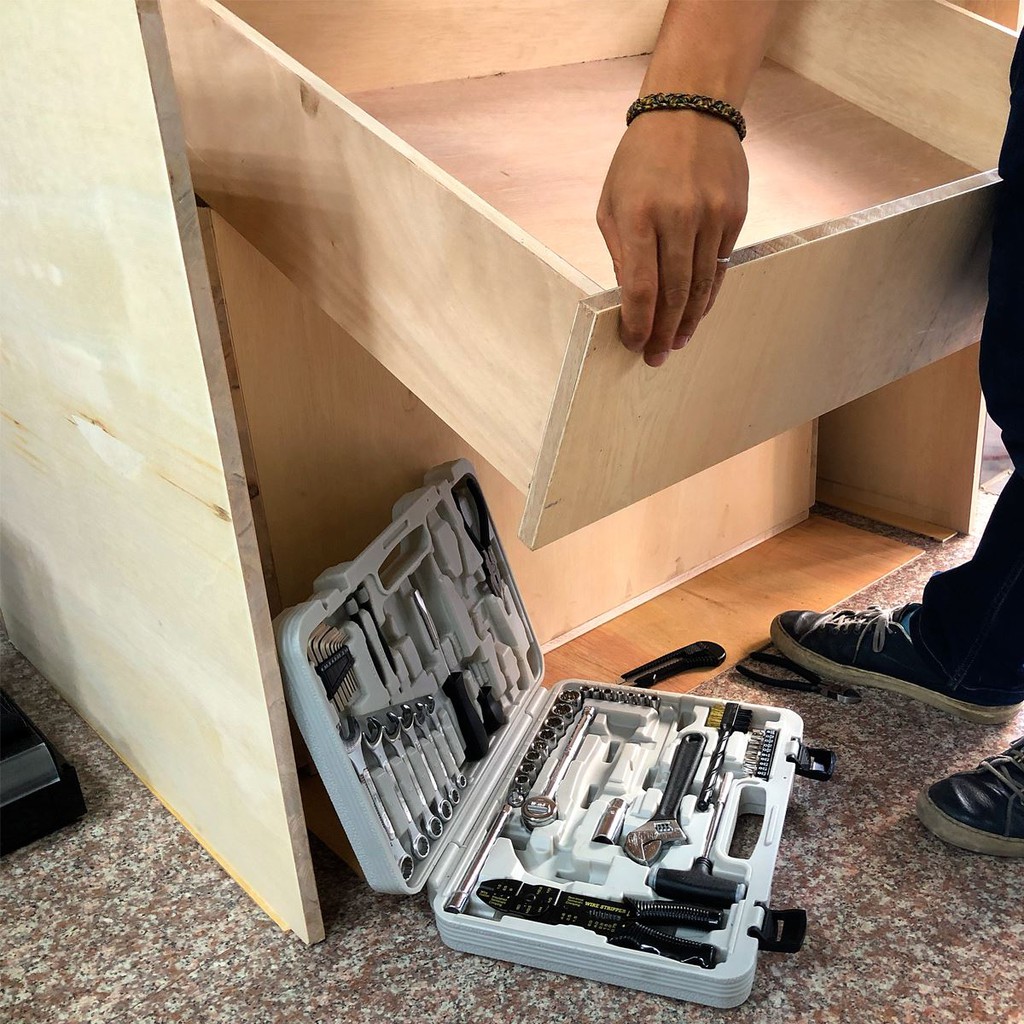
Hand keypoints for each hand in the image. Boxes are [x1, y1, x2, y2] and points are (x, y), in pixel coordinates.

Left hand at [597, 112, 748, 366]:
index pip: (641, 287)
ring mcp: (711, 215)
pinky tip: (697, 310)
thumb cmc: (640, 160)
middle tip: (657, 356)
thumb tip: (630, 300)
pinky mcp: (734, 213)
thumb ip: (620, 253)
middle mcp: (677, 216)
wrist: (690, 109)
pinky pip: (721, 265)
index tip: (634, 344)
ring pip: (702, 284)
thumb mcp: (612, 203)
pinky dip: (708, 292)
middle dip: (664, 331)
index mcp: (638, 215)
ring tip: (677, 341)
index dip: (639, 323)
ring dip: (688, 320)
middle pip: (674, 293)